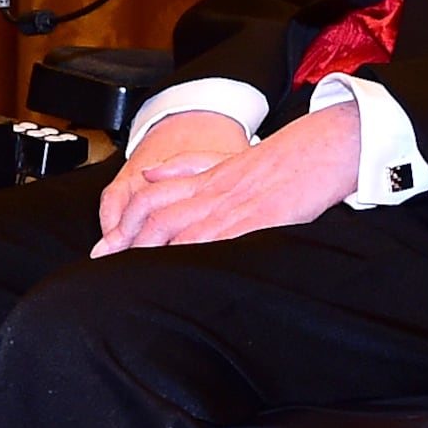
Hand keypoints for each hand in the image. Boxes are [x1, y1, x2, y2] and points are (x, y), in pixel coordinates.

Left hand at [93, 100, 360, 254]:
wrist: (323, 148)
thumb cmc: (280, 160)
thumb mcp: (224, 158)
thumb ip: (184, 167)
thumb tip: (145, 173)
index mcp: (204, 179)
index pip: (148, 197)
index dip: (123, 223)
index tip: (105, 248)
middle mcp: (212, 193)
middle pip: (156, 219)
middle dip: (129, 246)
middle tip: (108, 269)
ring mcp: (234, 209)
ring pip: (181, 234)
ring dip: (155, 257)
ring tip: (135, 279)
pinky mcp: (258, 224)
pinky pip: (220, 244)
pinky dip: (198, 261)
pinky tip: (184, 279)